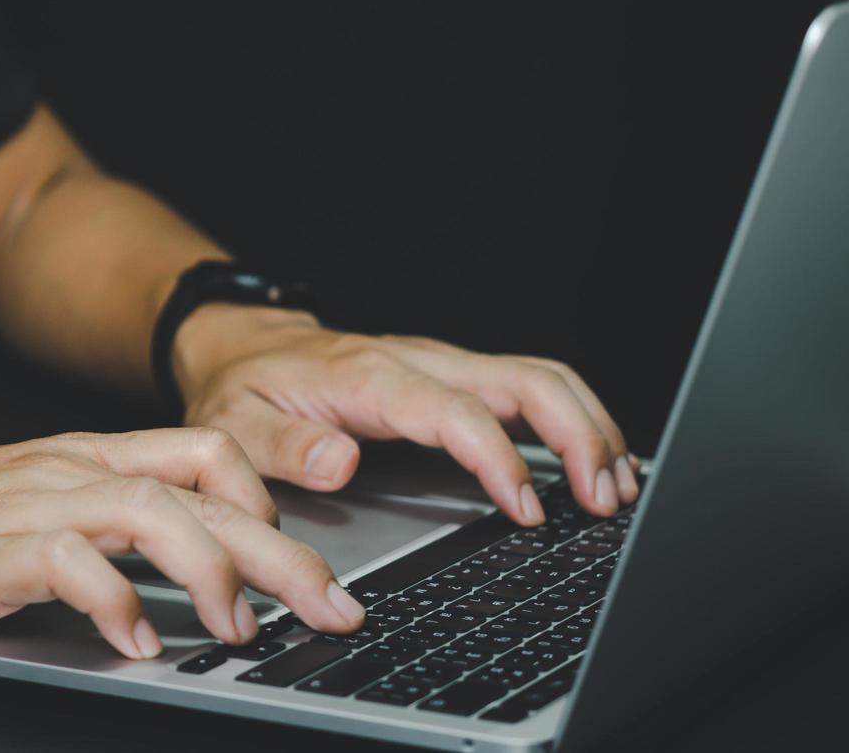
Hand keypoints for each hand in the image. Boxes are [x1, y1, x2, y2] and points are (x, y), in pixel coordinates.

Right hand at [0, 429, 366, 658]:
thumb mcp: (27, 514)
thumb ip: (98, 534)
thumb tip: (173, 586)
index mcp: (82, 458)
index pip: (204, 450)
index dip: (266, 499)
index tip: (298, 556)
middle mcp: (69, 469)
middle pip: (205, 489)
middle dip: (285, 550)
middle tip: (334, 608)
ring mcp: (30, 502)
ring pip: (157, 511)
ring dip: (214, 572)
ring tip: (239, 629)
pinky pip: (75, 564)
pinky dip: (119, 603)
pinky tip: (137, 643)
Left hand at [174, 305, 640, 523]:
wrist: (244, 346)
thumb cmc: (246, 389)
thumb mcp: (238, 423)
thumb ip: (282, 447)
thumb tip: (340, 463)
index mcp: (370, 378)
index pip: (453, 411)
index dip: (498, 458)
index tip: (529, 509)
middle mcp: (418, 362)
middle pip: (522, 379)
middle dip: (577, 434)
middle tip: (606, 499)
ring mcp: (443, 365)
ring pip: (539, 378)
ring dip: (590, 427)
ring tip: (618, 488)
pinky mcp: (456, 377)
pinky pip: (529, 389)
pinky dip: (575, 421)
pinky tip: (598, 461)